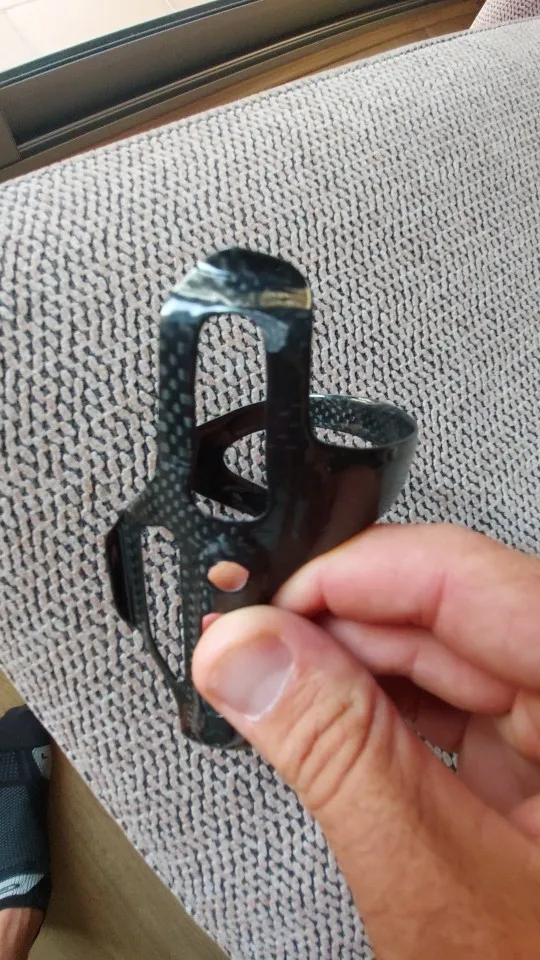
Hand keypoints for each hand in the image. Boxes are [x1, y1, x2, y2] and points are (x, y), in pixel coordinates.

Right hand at [193, 525, 539, 958]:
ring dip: (359, 672)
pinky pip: (460, 705)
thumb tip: (250, 651)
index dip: (356, 575)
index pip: (469, 579)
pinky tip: (342, 728)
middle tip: (254, 652)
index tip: (268, 601)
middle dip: (343, 627)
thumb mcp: (433, 887)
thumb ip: (337, 752)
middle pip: (455, 611)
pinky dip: (391, 714)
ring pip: (451, 653)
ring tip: (285, 696)